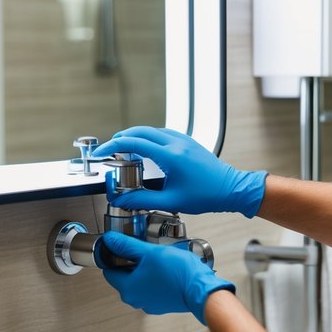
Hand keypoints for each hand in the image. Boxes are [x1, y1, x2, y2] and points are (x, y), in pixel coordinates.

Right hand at [91, 127, 266, 216]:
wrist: (231, 188)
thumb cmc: (206, 195)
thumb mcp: (172, 201)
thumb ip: (142, 199)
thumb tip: (121, 198)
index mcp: (171, 156)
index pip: (133, 143)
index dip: (112, 146)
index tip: (100, 153)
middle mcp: (176, 142)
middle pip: (140, 131)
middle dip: (120, 138)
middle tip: (108, 150)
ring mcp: (183, 139)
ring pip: (151, 130)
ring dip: (134, 137)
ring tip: (123, 150)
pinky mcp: (188, 141)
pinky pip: (162, 133)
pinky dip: (148, 138)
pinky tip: (144, 149)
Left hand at [96, 231, 234, 324]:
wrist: (201, 289)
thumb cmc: (178, 273)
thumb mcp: (149, 252)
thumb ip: (127, 245)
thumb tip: (109, 239)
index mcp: (127, 288)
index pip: (109, 271)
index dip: (114, 256)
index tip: (123, 247)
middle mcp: (135, 300)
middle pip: (124, 276)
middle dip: (131, 262)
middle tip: (144, 250)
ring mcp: (149, 304)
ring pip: (139, 282)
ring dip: (145, 270)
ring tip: (157, 259)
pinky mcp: (162, 304)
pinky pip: (152, 288)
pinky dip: (155, 279)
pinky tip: (166, 269)